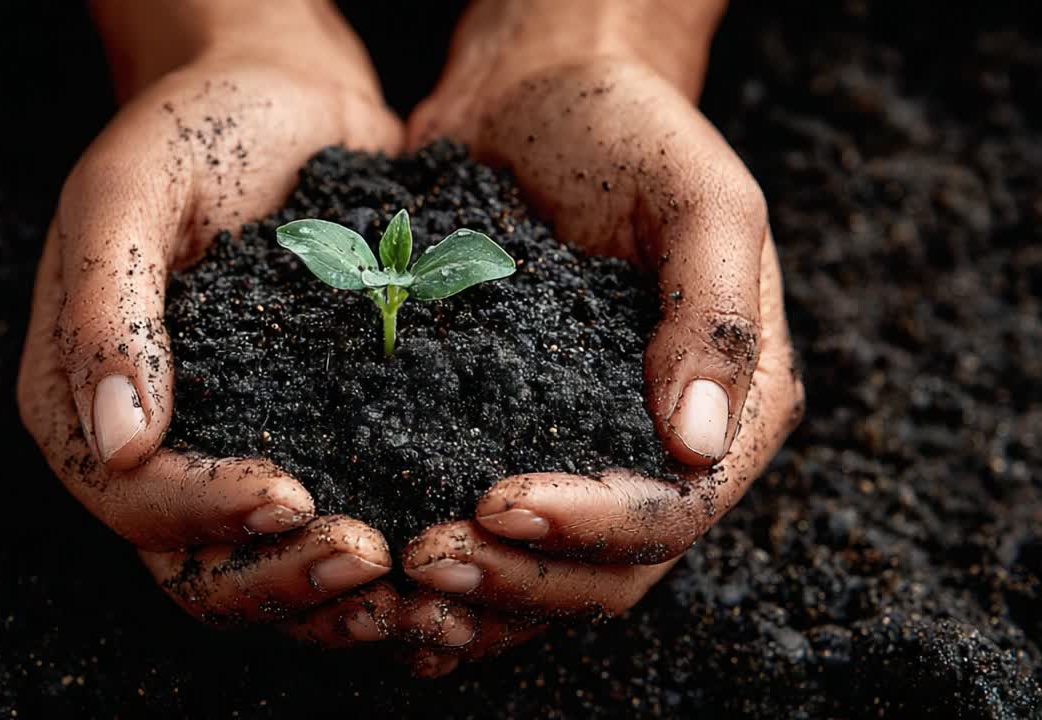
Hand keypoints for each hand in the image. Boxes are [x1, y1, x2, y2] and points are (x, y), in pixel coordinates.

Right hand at [18, 0, 405, 642]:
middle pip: (197, 566)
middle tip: (371, 559)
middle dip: (281, 579)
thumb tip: (117, 442)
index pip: (130, 498)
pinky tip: (437, 569)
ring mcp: (233, 451)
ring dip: (335, 601)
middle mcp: (151, 447)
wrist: (286, 96)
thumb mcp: (129, 189)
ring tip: (414, 592)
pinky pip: (328, 533)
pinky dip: (379, 568)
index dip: (204, 513)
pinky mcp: (311, 442)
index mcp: (82, 397)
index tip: (290, 496)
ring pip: (266, 573)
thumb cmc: (198, 125)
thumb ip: (106, 307)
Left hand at [396, 0, 804, 673]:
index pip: (675, 508)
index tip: (499, 503)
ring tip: (401, 586)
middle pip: (609, 572)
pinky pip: (497, 543)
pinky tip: (395, 590)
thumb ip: (713, 309)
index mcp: (734, 405)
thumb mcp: (697, 192)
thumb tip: (700, 441)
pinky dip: (457, 580)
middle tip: (426, 561)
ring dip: (480, 600)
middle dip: (521, 577)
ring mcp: (588, 454)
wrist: (537, 99)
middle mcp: (665, 450)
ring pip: (549, 577)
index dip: (592, 526)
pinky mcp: (515, 444)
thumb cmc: (624, 130)